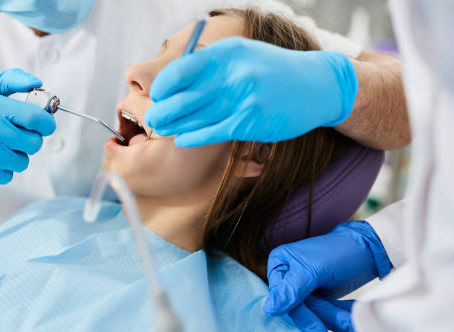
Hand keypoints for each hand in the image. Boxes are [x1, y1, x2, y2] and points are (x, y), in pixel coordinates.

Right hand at [0, 68, 55, 185]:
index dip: (46, 124)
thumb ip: (13, 80)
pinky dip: (2, 170)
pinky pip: (7, 176)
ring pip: (21, 163)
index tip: (43, 125)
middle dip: (30, 141)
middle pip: (33, 144)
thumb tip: (38, 83)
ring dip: (16, 157)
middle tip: (15, 137)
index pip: (35, 118)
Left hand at [145, 37, 357, 146]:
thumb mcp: (242, 55)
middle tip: (152, 120)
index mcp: (228, 52)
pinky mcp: (252, 121)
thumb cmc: (274, 71)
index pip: (182, 69)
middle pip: (185, 97)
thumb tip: (175, 81)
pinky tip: (182, 139)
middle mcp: (234, 73)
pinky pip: (213, 132)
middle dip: (163, 111)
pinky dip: (194, 137)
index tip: (157, 96)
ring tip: (162, 129)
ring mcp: (244, 98)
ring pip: (197, 117)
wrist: (318, 85)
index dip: (164, 86)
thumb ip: (212, 65)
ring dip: (175, 126)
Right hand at [263, 221, 390, 331]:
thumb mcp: (312, 270)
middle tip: (344, 325)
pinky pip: (325, 312)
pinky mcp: (320, 296)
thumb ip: (290, 290)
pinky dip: (339, 315)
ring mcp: (304, 288)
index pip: (283, 297)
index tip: (319, 328)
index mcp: (280, 265)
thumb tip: (268, 309)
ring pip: (315, 312)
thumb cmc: (339, 252)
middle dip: (324, 315)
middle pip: (299, 307)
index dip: (300, 313)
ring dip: (335, 317)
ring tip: (352, 320)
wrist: (371, 249)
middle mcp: (289, 277)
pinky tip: (351, 316)